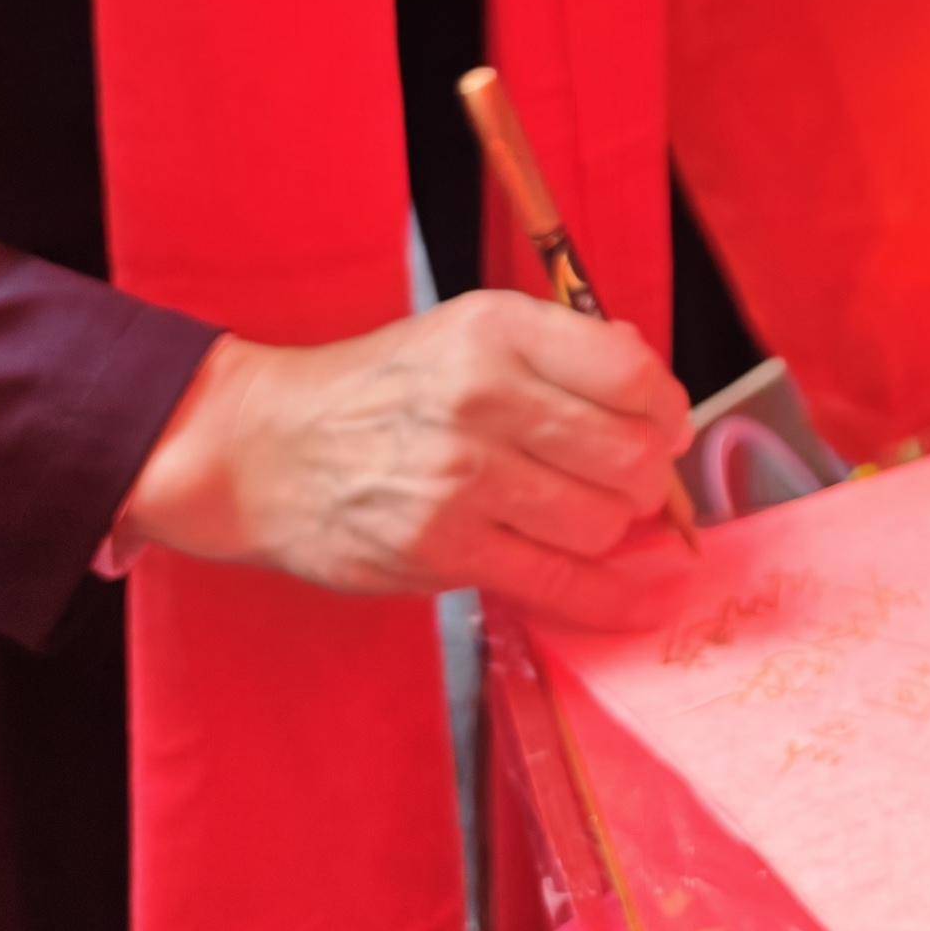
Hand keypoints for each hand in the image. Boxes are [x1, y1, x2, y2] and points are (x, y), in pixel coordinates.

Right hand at [120, 292, 695, 631]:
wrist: (263, 449)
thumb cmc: (380, 388)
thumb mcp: (465, 331)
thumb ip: (561, 349)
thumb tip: (651, 383)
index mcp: (498, 333)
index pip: (630, 373)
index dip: (666, 409)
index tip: (665, 426)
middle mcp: (484, 401)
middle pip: (628, 455)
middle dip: (649, 476)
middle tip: (630, 480)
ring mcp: (463, 481)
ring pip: (602, 522)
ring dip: (614, 528)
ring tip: (586, 514)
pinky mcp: (444, 552)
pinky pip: (560, 584)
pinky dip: (616, 599)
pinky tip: (648, 598)